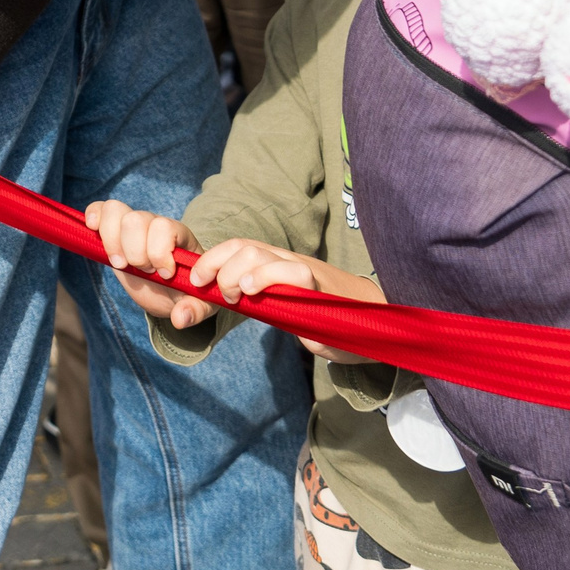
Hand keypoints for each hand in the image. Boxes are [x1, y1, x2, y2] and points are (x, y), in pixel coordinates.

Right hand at [85, 199, 219, 328]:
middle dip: (135, 252)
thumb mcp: (198, 303)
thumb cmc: (184, 292)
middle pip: (136, 219)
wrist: (169, 291)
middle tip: (143, 270)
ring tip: (121, 263)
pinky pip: (101, 208)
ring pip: (115, 210)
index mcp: (178, 235)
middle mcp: (154, 224)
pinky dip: (94, 216)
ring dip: (113, 241)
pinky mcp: (113, 230)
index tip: (165, 274)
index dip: (159, 252)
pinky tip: (93, 231)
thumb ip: (195, 310)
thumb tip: (179, 319)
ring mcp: (133, 226)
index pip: (164, 227)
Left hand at [185, 239, 381, 362]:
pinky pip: (295, 273)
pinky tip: (252, 290)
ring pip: (261, 253)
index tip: (194, 281)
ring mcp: (305, 272)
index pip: (238, 246)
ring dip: (237, 272)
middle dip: (219, 266)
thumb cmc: (326, 316)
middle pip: (244, 246)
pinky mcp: (321, 290)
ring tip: (236, 294)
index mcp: (277, 263)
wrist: (375, 323)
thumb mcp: (285, 309)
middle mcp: (288, 261)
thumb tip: (225, 303)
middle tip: (219, 294)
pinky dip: (268, 278)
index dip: (212, 258)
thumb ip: (260, 304)